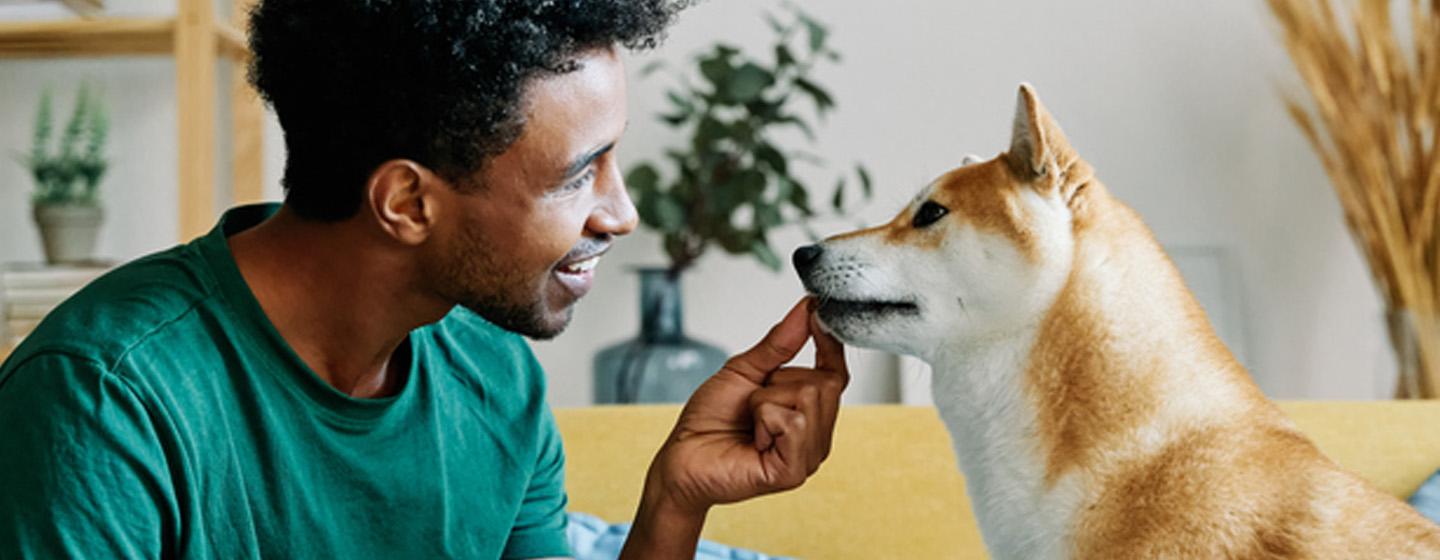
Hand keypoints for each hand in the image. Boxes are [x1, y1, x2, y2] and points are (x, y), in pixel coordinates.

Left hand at [619, 298, 848, 558]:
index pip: (836, 372)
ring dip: (766, 401)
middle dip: (779, 381)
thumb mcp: (745, 370)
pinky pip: (794, 422)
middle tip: (752, 403)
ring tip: (751, 422)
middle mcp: (814, 436)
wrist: (682, 456)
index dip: (829, 342)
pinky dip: (765, 420)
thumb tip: (806, 310)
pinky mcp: (793, 471)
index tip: (817, 312)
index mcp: (808, 412)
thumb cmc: (709, 420)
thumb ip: (780, 343)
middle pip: (825, 383)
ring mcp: (807, 456)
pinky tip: (753, 440)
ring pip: (809, 398)